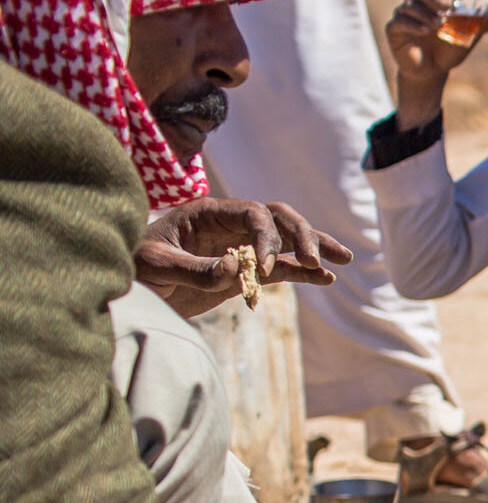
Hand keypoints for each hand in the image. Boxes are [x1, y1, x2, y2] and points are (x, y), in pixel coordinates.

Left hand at [136, 197, 351, 318]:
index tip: (263, 268)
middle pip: (278, 218)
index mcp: (208, 213)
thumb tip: (237, 268)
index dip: (266, 237)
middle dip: (303, 235)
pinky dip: (304, 272)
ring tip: (343, 259)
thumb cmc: (134, 269)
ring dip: (314, 247)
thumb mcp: (155, 267)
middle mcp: (229, 225)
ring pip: (287, 240)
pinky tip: (326, 279)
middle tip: (315, 259)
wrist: (129, 289)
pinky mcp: (245, 271)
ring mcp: (240, 247)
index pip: (252, 214)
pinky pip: (281, 267)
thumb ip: (194, 269)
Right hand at [383, 0, 487, 128]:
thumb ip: (483, 23)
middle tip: (446, 8)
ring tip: (439, 25)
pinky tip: (425, 30)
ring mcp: (404, 14)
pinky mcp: (394, 29)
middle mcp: (417, 2)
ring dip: (426, 13)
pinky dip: (413, 24)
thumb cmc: (450, 48)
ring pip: (410, 5)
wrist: (433, 70)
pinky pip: (400, 21)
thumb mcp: (470, 36)